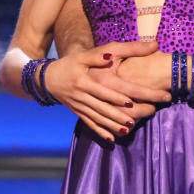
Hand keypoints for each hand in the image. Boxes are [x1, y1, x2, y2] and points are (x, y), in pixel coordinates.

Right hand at [44, 40, 167, 141]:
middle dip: (123, 113)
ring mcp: (80, 107)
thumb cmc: (69, 65)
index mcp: (85, 82)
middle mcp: (82, 96)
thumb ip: (98, 55)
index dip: (118, 97)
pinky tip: (112, 139)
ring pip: (99, 118)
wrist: (48, 79)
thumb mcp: (82, 56)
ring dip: (114, 124)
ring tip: (130, 128)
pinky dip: (101, 132)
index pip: (105, 91)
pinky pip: (90, 124)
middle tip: (145, 114)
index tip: (132, 102)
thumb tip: (111, 55)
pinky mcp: (79, 113)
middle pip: (105, 108)